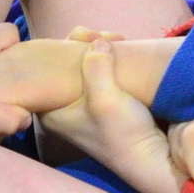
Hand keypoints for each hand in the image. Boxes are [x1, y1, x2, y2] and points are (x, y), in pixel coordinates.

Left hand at [44, 42, 181, 192]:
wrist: (150, 155)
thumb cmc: (123, 133)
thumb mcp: (106, 99)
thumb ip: (97, 67)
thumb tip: (97, 42)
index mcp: (49, 108)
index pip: (42, 66)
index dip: (62, 45)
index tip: (88, 37)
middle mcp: (60, 105)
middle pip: (61, 62)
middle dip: (83, 43)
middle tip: (106, 37)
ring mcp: (79, 104)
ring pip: (81, 64)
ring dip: (97, 48)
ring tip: (118, 40)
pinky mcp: (99, 102)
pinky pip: (95, 71)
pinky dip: (106, 58)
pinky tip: (120, 48)